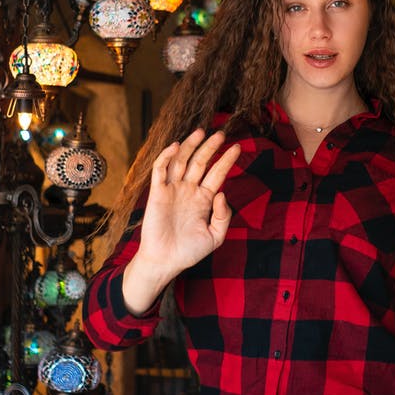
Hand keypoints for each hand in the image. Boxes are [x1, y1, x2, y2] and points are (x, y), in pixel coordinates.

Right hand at [132, 129, 241, 281]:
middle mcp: (188, 191)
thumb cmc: (189, 252)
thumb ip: (223, 216)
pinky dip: (166, 157)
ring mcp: (172, 190)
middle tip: (221, 134)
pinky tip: (176, 146)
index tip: (237, 147)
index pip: (217, 174)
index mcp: (203, 199)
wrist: (165, 262)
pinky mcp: (157, 193)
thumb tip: (222, 193)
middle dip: (210, 148)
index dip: (226, 160)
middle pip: (200, 162)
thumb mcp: (215, 236)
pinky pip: (160, 170)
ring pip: (181, 161)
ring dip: (190, 146)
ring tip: (201, 132)